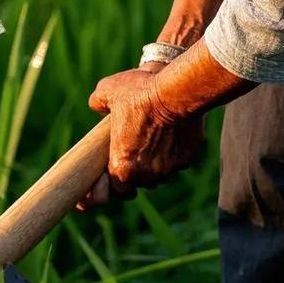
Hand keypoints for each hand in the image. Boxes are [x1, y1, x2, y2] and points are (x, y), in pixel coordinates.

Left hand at [76, 63, 203, 209]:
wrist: (175, 93)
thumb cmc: (139, 94)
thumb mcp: (108, 91)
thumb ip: (98, 103)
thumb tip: (97, 104)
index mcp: (123, 167)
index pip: (117, 190)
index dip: (114, 183)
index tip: (115, 171)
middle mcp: (146, 175)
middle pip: (139, 181)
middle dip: (136, 169)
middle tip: (133, 149)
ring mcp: (168, 170)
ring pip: (159, 173)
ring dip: (154, 163)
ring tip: (152, 140)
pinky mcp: (186, 160)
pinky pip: (177, 161)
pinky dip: (173, 152)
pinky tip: (171, 134)